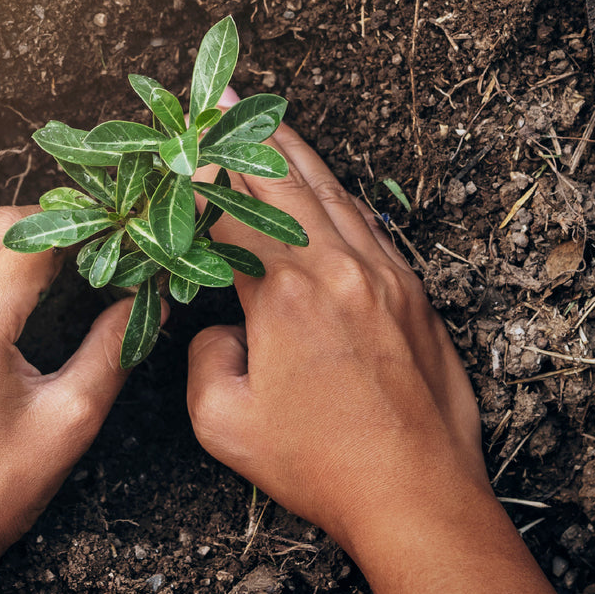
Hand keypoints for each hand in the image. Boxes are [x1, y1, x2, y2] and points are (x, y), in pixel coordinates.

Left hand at [0, 204, 136, 569]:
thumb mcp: (67, 421)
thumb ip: (113, 351)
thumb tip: (147, 304)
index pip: (38, 237)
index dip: (91, 230)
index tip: (129, 240)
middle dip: (57, 227)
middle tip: (106, 251)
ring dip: (22, 249)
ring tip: (74, 275)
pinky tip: (26, 305)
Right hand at [183, 124, 484, 545]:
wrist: (417, 493)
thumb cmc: (322, 466)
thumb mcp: (225, 423)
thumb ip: (204, 360)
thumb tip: (219, 330)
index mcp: (287, 292)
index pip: (232, 212)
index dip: (200, 178)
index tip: (177, 148)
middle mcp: (341, 267)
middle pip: (287, 180)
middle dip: (247, 136)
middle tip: (220, 99)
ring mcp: (387, 276)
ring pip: (334, 195)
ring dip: (296, 155)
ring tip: (267, 122)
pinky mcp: (416, 296)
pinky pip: (369, 226)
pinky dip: (338, 198)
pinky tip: (325, 190)